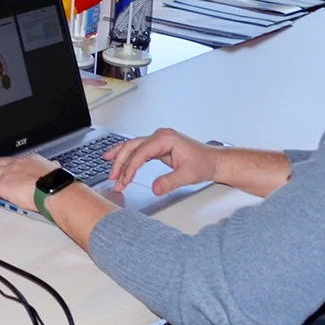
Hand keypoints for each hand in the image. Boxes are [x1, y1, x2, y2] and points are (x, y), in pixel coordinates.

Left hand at [0, 153, 58, 208]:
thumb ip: (51, 169)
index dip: (5, 164)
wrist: (52, 188)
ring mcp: (7, 174)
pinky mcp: (1, 185)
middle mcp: (16, 165)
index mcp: (29, 160)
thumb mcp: (54, 171)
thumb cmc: (56, 182)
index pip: (13, 161)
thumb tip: (55, 167)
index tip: (2, 166)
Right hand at [106, 128, 222, 195]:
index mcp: (165, 138)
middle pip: (131, 147)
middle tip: (113, 179)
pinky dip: (127, 157)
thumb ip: (170, 182)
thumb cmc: (205, 164)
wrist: (214, 162)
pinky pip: (138, 150)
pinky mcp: (158, 147)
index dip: (130, 167)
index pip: (141, 152)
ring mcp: (158, 140)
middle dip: (120, 163)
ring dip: (120, 160)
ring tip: (110, 172)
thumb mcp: (188, 175)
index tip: (125, 181)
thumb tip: (155, 188)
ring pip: (132, 147)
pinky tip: (117, 161)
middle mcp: (160, 136)